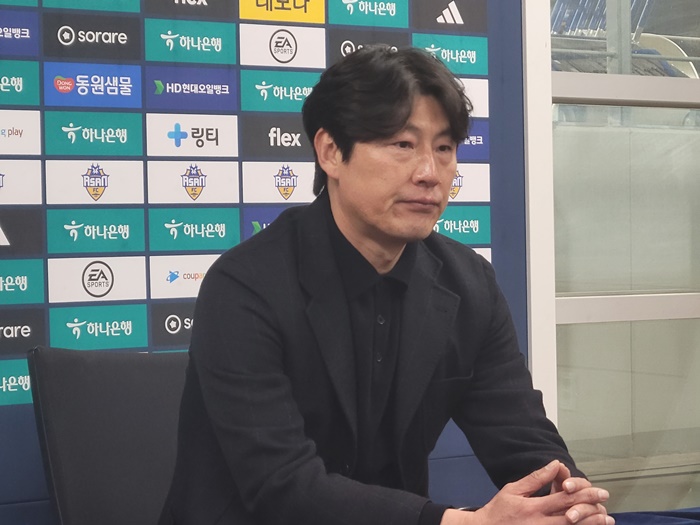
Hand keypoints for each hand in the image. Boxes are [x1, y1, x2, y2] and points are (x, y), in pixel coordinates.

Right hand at [466, 460, 613, 524]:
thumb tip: (555, 465)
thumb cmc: (499, 510)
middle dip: (592, 509)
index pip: (563, 499)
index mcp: (533, 508)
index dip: (584, 494)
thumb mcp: (513, 490)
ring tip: (606, 519)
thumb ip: (536, 478)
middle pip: (572, 517)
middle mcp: (540, 524)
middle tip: (606, 503)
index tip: (598, 491)